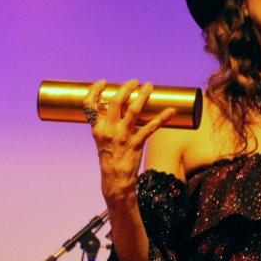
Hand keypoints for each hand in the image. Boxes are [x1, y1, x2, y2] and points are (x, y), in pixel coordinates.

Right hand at [84, 79, 174, 204]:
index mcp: (97, 128)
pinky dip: (162, 118)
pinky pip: (151, 127)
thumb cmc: (110, 157)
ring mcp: (123, 136)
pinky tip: (171, 111)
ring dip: (143, 96)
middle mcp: (108, 130)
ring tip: (149, 86)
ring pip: (134, 110)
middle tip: (135, 81)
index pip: (89, 105)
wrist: (115, 178)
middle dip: (126, 88)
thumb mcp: (102, 139)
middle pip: (116, 102)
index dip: (95, 90)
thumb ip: (106, 123)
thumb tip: (119, 105)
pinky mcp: (136, 143)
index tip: (103, 82)